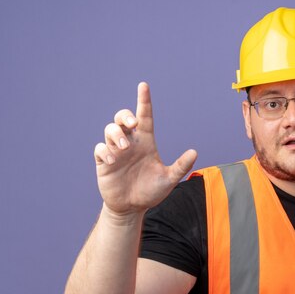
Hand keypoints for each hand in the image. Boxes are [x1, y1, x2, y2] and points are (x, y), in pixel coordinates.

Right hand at [94, 82, 196, 215]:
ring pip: (110, 129)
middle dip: (125, 115)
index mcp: (146, 142)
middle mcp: (130, 143)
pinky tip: (112, 161)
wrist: (132, 207)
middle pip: (122, 118)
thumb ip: (180, 166)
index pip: (145, 117)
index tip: (144, 86)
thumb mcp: (168, 180)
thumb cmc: (150, 192)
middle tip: (131, 123)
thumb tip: (194, 152)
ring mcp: (115, 151)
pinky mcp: (104, 162)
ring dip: (116, 134)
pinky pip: (100, 148)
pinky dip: (105, 151)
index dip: (144, 101)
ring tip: (123, 147)